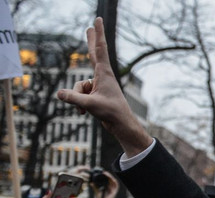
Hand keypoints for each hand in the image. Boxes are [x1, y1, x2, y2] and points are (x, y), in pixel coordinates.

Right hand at [56, 18, 151, 156]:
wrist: (121, 125)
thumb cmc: (111, 113)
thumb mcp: (90, 105)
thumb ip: (73, 98)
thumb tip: (58, 94)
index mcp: (104, 73)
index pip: (99, 49)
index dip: (98, 34)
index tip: (97, 20)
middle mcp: (102, 76)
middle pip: (93, 55)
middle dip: (90, 42)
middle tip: (90, 28)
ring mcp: (99, 85)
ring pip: (79, 86)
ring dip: (78, 98)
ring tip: (85, 109)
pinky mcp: (96, 94)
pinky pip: (80, 95)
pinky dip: (79, 104)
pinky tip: (84, 113)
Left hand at [94, 171, 119, 197]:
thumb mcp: (97, 192)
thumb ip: (94, 187)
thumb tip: (91, 182)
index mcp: (106, 187)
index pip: (106, 179)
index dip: (105, 176)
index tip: (101, 172)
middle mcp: (110, 187)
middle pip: (110, 179)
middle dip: (107, 175)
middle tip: (103, 172)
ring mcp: (113, 189)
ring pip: (113, 181)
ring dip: (110, 177)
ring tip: (106, 174)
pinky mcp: (114, 191)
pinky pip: (116, 185)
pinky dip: (114, 181)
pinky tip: (111, 178)